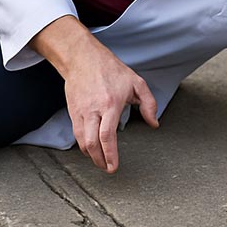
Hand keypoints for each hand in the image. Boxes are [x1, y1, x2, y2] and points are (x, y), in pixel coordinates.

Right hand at [31, 15, 158, 172]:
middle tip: (107, 168)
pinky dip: (84, 145)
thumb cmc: (110, 69)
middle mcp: (92, 110)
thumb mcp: (136, 82)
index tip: (113, 166)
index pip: (107, 135)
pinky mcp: (72, 111)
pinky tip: (92, 148)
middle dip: (99, 160)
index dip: (110, 154)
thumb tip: (154, 123)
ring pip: (81, 141)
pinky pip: (76, 134)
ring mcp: (80, 112)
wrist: (82, 58)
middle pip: (91, 143)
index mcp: (110, 104)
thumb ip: (148, 104)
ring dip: (91, 155)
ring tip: (100, 161)